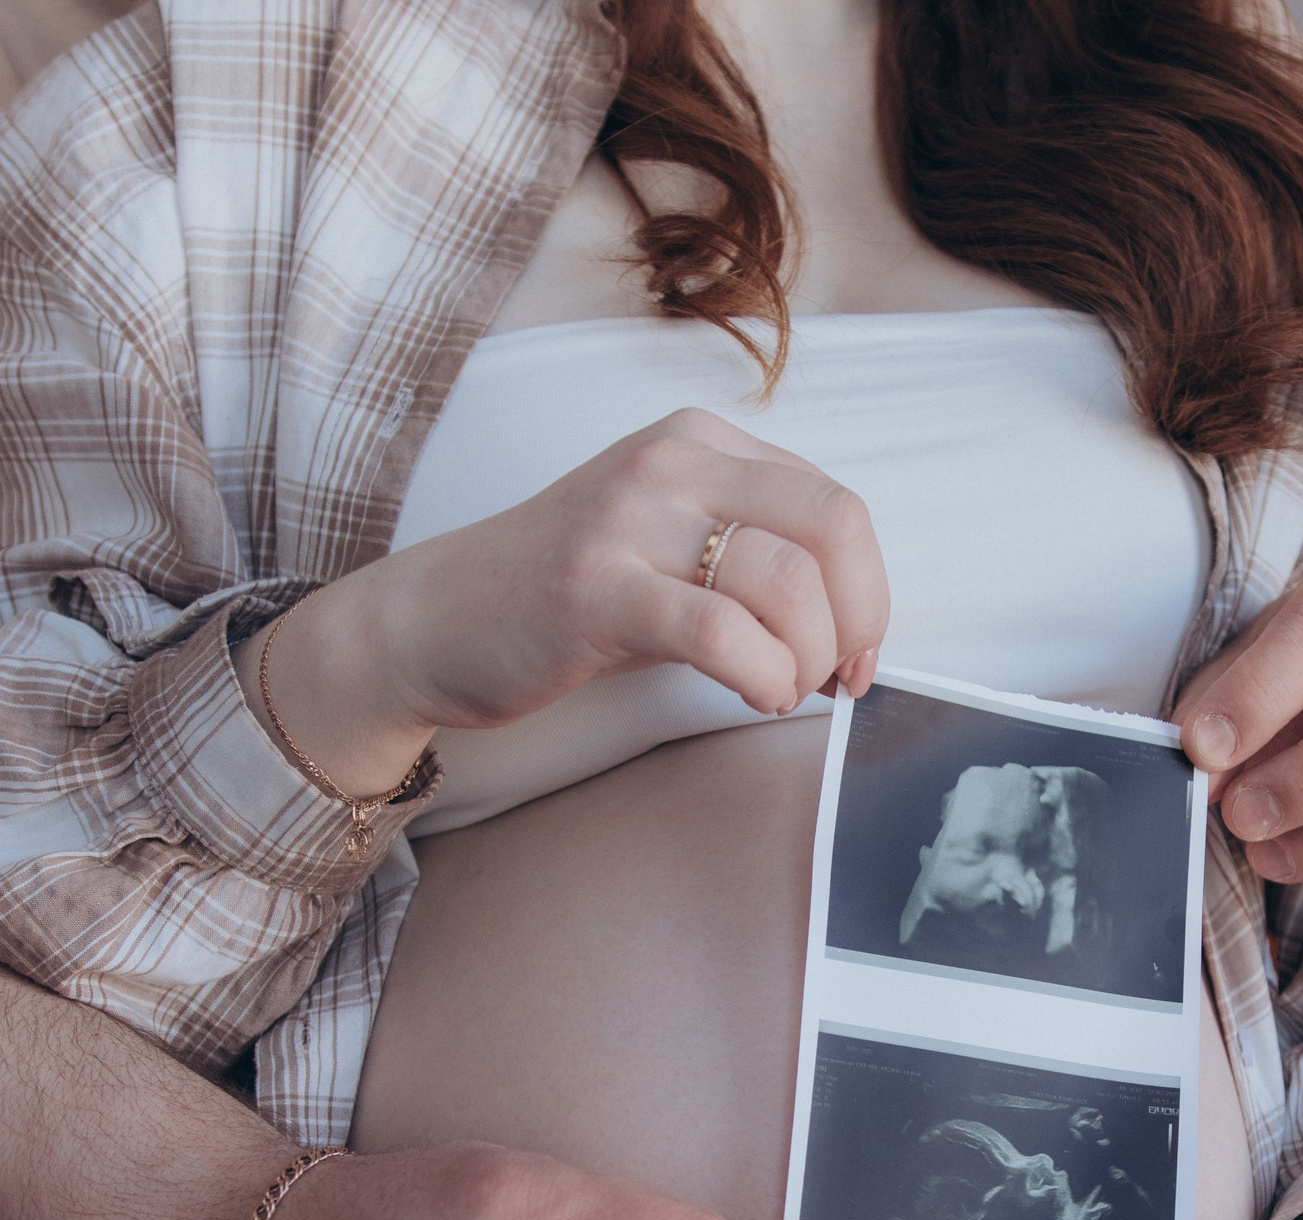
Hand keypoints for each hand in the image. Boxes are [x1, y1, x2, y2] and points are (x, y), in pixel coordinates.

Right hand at [249, 408, 890, 794]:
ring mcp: (631, 519)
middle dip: (857, 620)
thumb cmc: (563, 596)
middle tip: (838, 678)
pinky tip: (756, 693)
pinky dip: (765, 675)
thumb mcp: (669, 546)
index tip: (857, 654)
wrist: (434, 621)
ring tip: (780, 688)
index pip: (835, 504)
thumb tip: (854, 624)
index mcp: (699, 443)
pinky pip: (720, 632)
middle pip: (832, 528)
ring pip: (787, 581)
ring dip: (808, 658)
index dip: (869, 592)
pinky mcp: (597, 587)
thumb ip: (753, 557)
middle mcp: (671, 463)